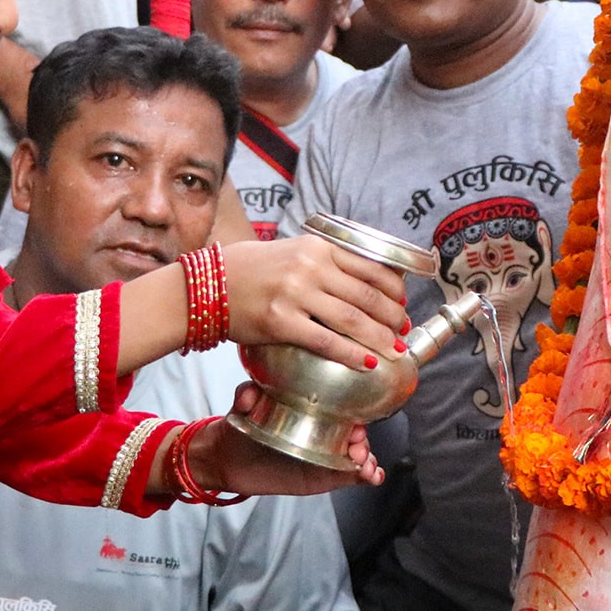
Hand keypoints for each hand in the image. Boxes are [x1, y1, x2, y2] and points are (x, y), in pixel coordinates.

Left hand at [191, 384, 384, 495]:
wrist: (227, 461)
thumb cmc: (241, 428)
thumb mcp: (243, 406)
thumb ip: (246, 396)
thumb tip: (249, 395)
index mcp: (311, 410)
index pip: (343, 407)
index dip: (356, 413)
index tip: (356, 424)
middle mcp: (323, 431)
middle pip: (356, 433)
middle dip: (364, 441)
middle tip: (358, 449)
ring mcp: (325, 455)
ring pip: (358, 455)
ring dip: (369, 459)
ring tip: (366, 467)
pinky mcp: (323, 477)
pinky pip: (351, 475)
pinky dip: (367, 476)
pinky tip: (372, 477)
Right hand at [221, 236, 407, 369]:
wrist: (207, 285)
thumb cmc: (252, 270)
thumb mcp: (293, 251)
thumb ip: (326, 262)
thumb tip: (364, 281)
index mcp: (318, 248)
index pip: (372, 267)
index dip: (395, 290)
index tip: (404, 304)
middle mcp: (310, 267)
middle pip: (367, 296)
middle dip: (392, 317)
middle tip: (403, 332)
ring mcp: (295, 293)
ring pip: (352, 319)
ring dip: (379, 338)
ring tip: (394, 350)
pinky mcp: (281, 321)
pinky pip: (325, 341)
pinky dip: (350, 354)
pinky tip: (366, 363)